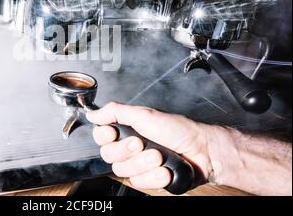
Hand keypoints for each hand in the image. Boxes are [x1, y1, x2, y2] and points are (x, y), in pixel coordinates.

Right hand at [86, 102, 213, 190]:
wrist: (202, 151)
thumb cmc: (178, 130)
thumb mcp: (145, 114)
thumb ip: (116, 112)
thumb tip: (94, 114)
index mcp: (127, 129)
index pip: (101, 136)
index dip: (105, 136)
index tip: (114, 133)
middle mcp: (129, 147)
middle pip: (109, 155)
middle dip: (127, 150)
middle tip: (142, 143)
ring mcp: (139, 164)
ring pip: (123, 171)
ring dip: (143, 164)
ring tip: (160, 156)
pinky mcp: (149, 179)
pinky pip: (139, 183)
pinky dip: (153, 177)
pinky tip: (164, 170)